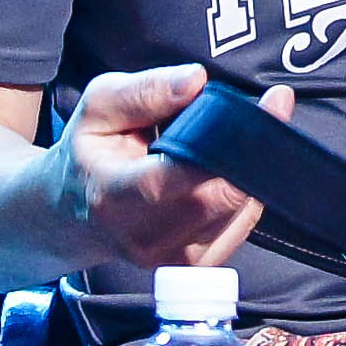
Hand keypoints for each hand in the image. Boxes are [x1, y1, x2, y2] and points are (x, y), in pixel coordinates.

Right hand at [48, 66, 296, 269]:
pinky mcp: (197, 265)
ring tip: (250, 133)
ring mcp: (173, 259)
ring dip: (252, 170)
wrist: (72, 214)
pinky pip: (241, 226)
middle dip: (251, 152)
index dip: (224, 146)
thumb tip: (196, 80)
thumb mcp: (99, 107)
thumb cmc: (90, 154)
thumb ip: (145, 91)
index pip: (171, 180)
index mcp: (113, 195)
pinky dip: (247, 193)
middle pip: (216, 201)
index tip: (266, 106)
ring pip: (236, 213)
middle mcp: (144, 237)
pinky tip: (236, 167)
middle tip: (272, 109)